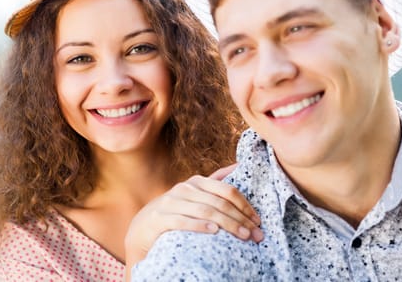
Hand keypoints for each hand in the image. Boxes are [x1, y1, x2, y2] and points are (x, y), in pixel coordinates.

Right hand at [124, 164, 262, 272]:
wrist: (143, 227)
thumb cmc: (176, 210)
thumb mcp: (195, 194)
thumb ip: (215, 181)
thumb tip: (239, 165)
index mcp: (197, 182)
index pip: (227, 191)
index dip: (245, 205)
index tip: (258, 221)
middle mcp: (185, 189)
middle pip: (219, 204)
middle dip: (241, 219)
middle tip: (256, 234)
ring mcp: (172, 202)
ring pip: (205, 212)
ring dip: (228, 224)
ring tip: (243, 236)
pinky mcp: (160, 218)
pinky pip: (183, 221)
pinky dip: (199, 226)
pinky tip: (214, 232)